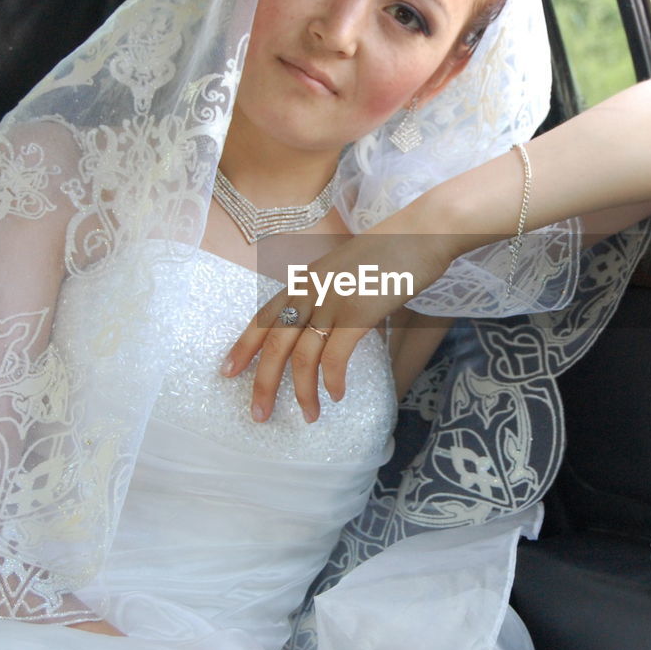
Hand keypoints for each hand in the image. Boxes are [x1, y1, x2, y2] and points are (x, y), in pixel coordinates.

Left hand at [222, 231, 452, 422]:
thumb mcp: (345, 269)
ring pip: (302, 357)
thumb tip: (322, 324)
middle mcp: (311, 289)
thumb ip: (327, 293)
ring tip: (308, 416)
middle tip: (259, 414)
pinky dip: (332, 381)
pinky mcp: (358, 313)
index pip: (263, 317)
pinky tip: (336, 396)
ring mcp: (333, 300)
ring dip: (302, 392)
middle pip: (274, 344)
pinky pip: (334, 357)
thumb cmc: (391, 252)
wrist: (422, 233)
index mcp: (305, 279)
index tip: (228, 372)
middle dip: (263, 383)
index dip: (244, 347)